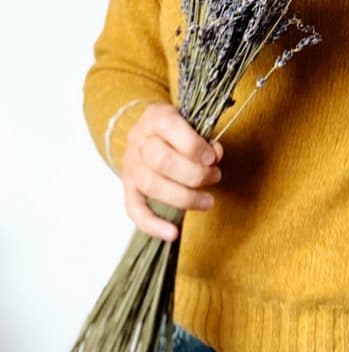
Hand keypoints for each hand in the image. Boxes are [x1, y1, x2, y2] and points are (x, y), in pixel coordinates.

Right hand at [122, 103, 223, 240]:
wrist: (152, 132)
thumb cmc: (180, 129)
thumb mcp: (193, 122)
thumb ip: (205, 138)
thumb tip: (215, 155)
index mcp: (156, 118)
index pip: (169, 128)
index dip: (193, 146)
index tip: (213, 157)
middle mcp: (139, 141)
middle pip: (160, 161)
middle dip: (194, 174)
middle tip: (215, 176)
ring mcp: (131, 166)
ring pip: (152, 186)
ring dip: (185, 198)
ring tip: (208, 201)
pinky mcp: (129, 188)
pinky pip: (134, 210)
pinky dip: (153, 225)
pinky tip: (173, 234)